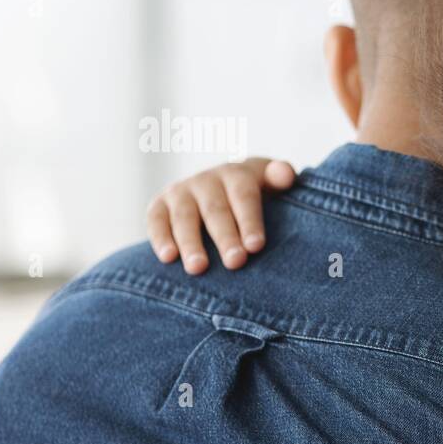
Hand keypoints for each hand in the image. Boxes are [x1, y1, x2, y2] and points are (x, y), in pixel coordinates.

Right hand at [146, 158, 295, 274]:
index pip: (244, 196)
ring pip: (184, 217)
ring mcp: (181, 191)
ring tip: (198, 268)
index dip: (249, 221)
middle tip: (235, 262)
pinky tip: (168, 258)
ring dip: (190, 243)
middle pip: (215, 210)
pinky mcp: (159, 205)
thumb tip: (287, 175)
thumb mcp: (270, 180)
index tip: (256, 247)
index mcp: (236, 174)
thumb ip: (280, 177)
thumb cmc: (255, 192)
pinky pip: (156, 220)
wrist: (222, 185)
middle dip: (225, 237)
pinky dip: (160, 238)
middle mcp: (206, 180)